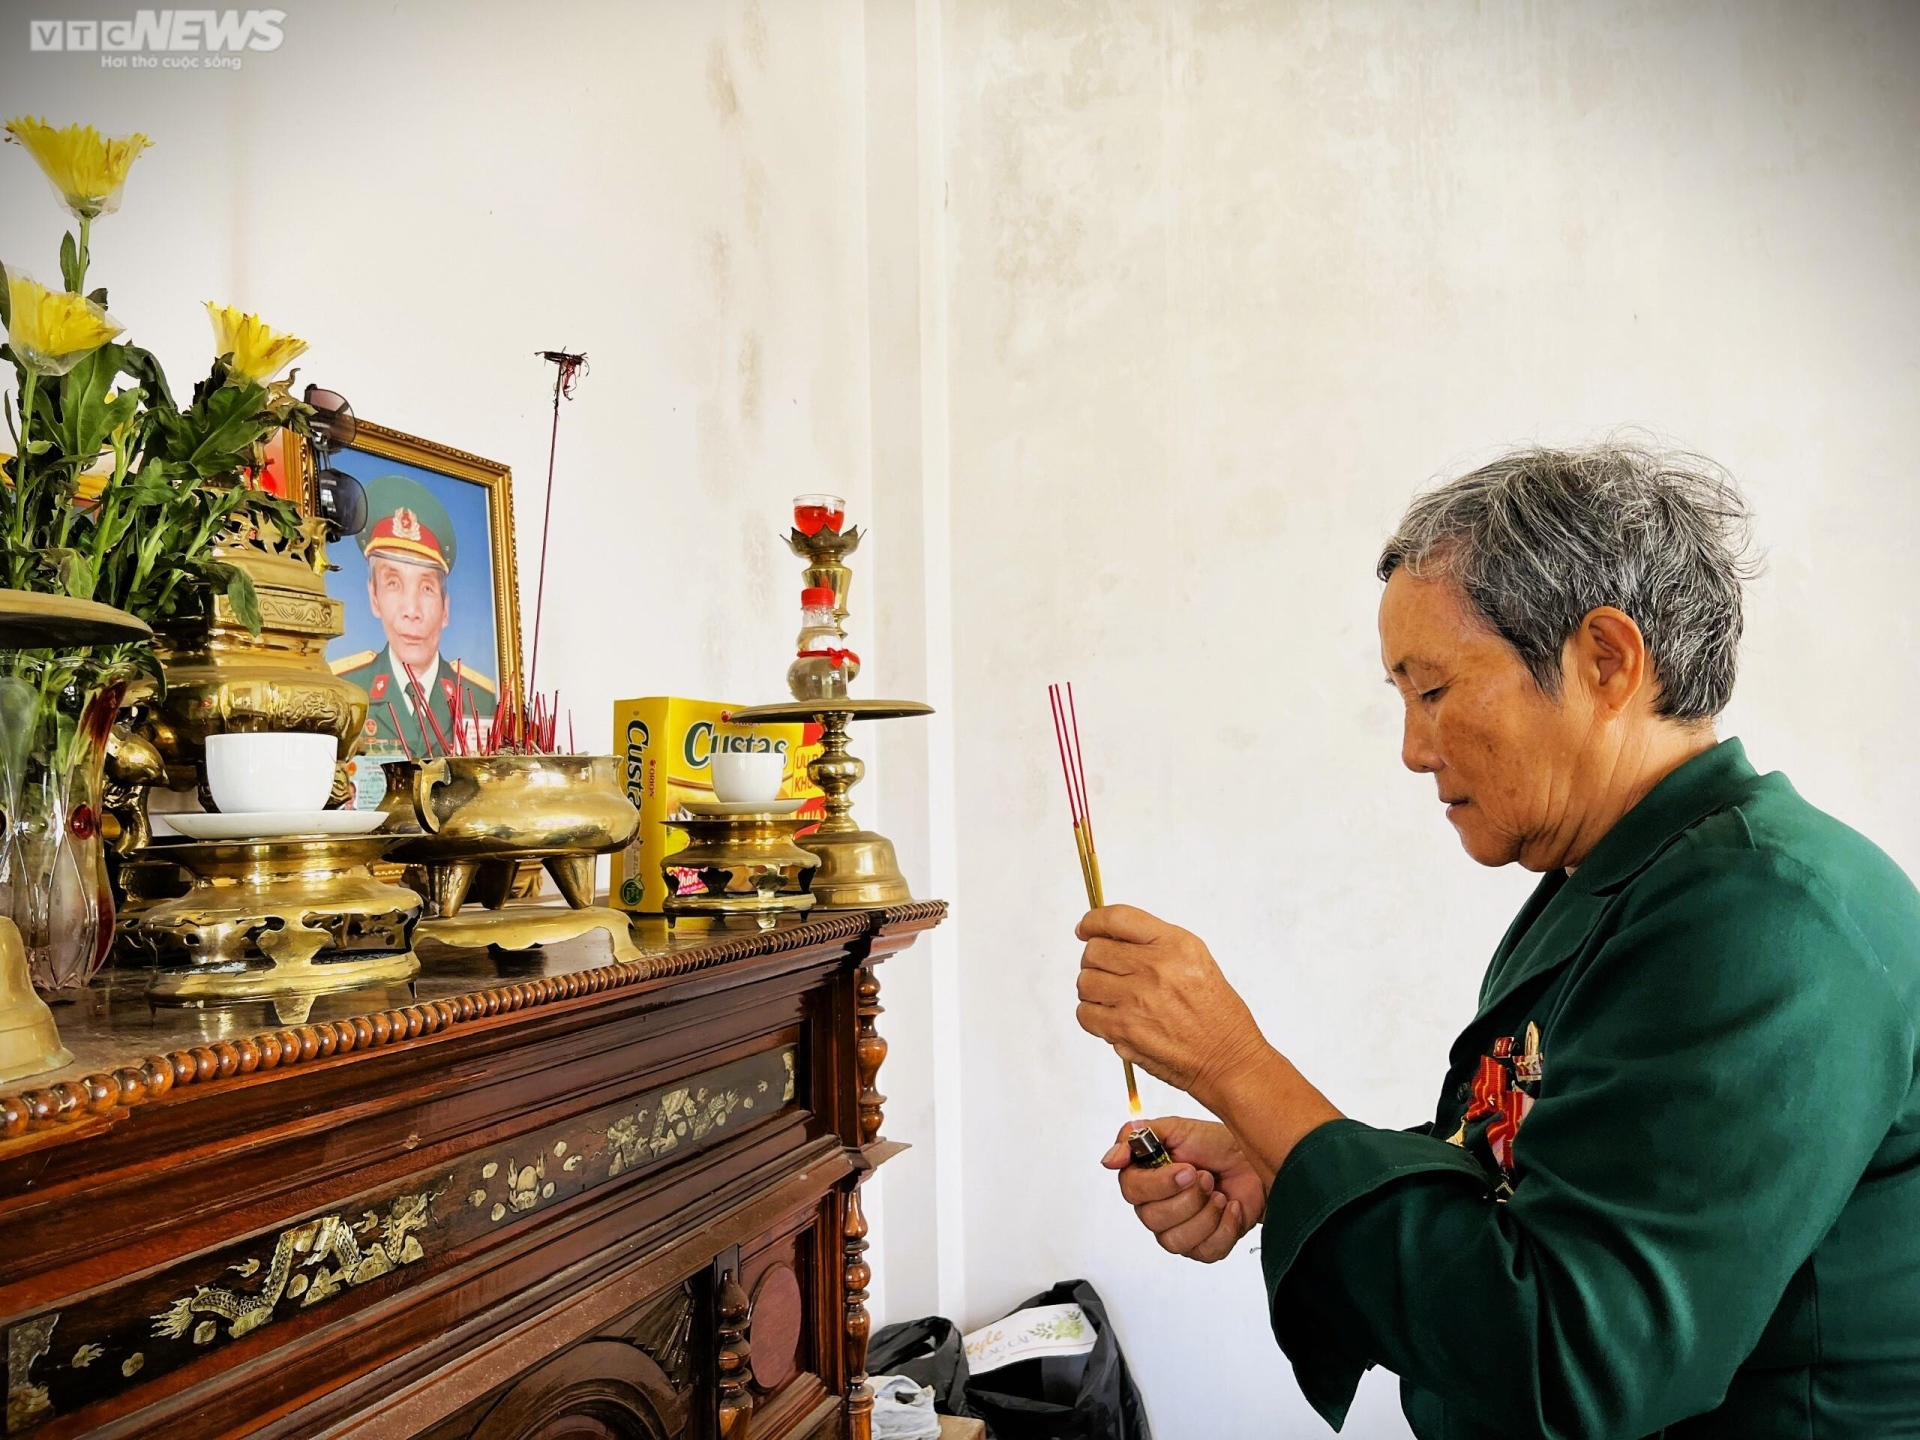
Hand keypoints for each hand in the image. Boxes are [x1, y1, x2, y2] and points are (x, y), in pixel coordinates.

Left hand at [1075, 905, 1267, 1102]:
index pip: (1118, 918)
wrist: (1228, 1059)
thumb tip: (1106, 937)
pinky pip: (1085, 1014)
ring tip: (1114, 999)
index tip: (1086, 928)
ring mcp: (1138, 999)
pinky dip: (1093, 1017)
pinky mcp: (1125, 1030)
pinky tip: (1112, 1019)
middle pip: (1094, 950)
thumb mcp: (1196, 961)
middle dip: (1095, 961)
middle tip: (1108, 973)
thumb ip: (1154, 945)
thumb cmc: (1215, 1013)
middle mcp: (1156, 967)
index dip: (1094, 921)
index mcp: (1176, 945)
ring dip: (1094, 990)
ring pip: (1085, 982)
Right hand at [1101, 1116, 1263, 1261]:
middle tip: (1207, 1178)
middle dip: (1189, 1197)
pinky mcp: (1203, 1247)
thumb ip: (1136, 1137)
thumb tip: (1109, 1161)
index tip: (1186, 1169)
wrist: (1253, 1164)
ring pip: (1176, 1240)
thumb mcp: (1176, 1129)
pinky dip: (1225, 1227)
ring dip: (1206, 1214)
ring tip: (1219, 1194)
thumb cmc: (1217, 1145)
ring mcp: (1178, 1230)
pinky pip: (1205, 1251)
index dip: (1159, 1184)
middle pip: (1153, 1219)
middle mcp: (1156, 1207)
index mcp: (1146, 1178)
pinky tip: (1231, 1208)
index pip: (1132, 1191)